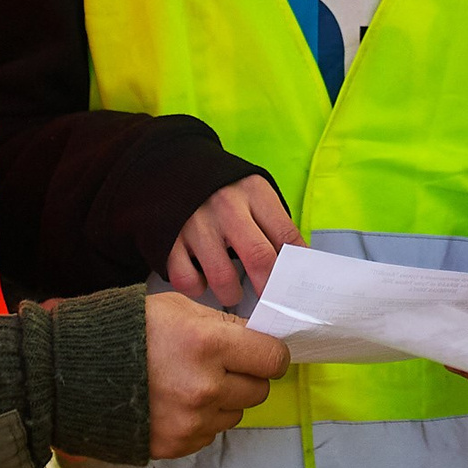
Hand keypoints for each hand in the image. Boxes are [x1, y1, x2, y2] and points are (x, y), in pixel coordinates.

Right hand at [143, 291, 290, 459]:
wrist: (74, 370)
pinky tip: (173, 402)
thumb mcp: (179, 307)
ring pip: (236, 414)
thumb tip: (257, 339)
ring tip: (188, 382)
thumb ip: (223, 324)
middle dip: (246, 376)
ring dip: (222, 400)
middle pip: (259, 390)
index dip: (270, 354)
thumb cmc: (127, 329)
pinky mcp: (176, 445)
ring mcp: (191, 422)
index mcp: (208, 344)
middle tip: (219, 365)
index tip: (261, 352)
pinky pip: (209, 434)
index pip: (273, 358)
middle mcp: (205, 387)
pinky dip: (200, 420)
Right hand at [167, 175, 301, 306]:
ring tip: (233, 291)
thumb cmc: (222, 190)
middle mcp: (226, 206)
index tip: (294, 286)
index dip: (294, 268)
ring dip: (232, 294)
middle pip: (259, 259)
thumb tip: (298, 263)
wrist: (172, 168)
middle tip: (269, 299)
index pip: (286, 236)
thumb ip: (274, 224)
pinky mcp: (169, 239)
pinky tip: (202, 280)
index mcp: (254, 192)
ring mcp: (196, 223)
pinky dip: (197, 288)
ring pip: (223, 278)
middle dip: (269, 288)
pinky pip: (188, 280)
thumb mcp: (253, 194)